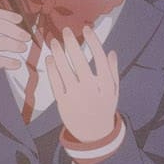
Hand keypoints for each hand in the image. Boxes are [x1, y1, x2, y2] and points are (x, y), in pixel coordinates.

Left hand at [46, 29, 122, 152]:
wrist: (94, 134)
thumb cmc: (104, 108)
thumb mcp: (114, 91)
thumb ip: (113, 71)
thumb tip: (110, 51)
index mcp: (106, 84)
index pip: (99, 57)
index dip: (93, 41)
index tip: (86, 29)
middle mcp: (91, 88)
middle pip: (79, 60)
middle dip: (72, 43)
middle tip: (66, 30)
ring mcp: (76, 95)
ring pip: (64, 69)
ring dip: (58, 53)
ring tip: (54, 41)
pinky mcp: (63, 102)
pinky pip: (55, 82)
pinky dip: (52, 69)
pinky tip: (50, 59)